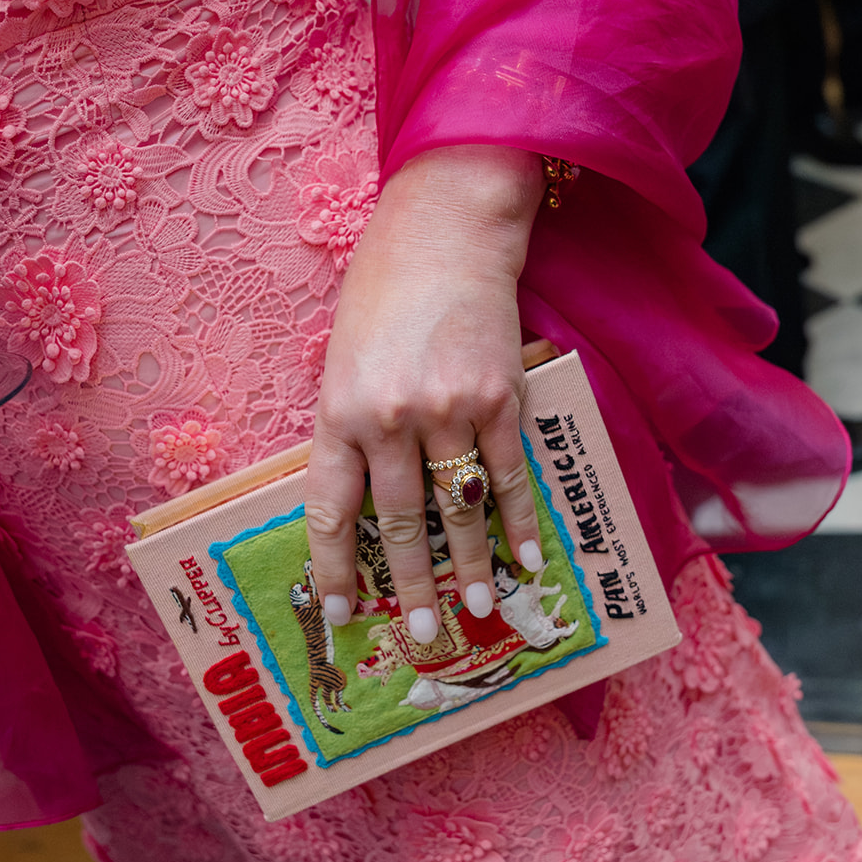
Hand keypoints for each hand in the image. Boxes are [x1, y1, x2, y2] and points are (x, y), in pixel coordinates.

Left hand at [306, 145, 545, 644]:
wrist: (446, 230)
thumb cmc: (385, 293)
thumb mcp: (343, 360)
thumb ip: (351, 429)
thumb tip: (365, 503)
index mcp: (339, 413)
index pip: (333, 513)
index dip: (336, 570)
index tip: (341, 614)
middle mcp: (391, 420)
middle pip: (403, 524)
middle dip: (414, 587)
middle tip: (425, 632)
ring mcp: (449, 411)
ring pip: (460, 510)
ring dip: (471, 567)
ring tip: (479, 610)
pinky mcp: (501, 399)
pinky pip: (511, 477)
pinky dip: (521, 522)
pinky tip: (529, 559)